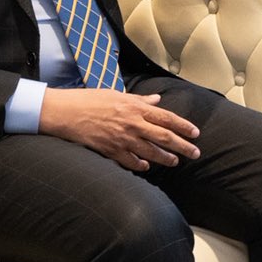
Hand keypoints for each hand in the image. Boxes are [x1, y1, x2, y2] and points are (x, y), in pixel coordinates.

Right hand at [40, 88, 201, 170]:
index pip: (167, 118)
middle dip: (183, 146)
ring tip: (175, 162)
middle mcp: (133, 124)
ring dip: (166, 158)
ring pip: (151, 152)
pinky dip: (141, 165)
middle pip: (165, 138)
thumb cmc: (90, 100)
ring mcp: (122, 139)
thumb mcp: (117, 94)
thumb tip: (157, 100)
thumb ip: (140, 100)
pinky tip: (147, 167)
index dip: (184, 126)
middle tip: (195, 153)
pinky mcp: (111, 151)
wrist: (65, 113)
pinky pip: (131, 161)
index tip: (196, 133)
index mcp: (136, 107)